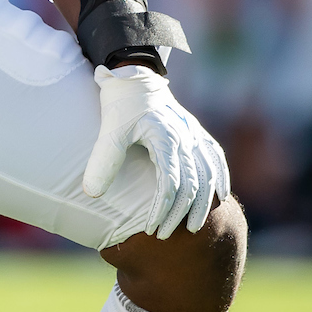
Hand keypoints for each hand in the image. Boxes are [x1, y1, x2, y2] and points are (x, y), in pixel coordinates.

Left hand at [83, 64, 228, 239]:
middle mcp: (185, 137)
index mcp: (165, 138)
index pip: (170, 183)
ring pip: (209, 174)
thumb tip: (92, 194)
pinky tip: (220, 196)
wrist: (134, 76)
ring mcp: (194, 134)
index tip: (148, 228)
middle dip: (180, 213)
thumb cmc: (121, 104)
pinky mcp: (196, 132)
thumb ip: (102, 161)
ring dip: (204, 203)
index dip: (161, 209)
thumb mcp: (109, 130)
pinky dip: (220, 178)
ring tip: (194, 227)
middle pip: (192, 184)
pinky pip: (215, 158)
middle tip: (164, 235)